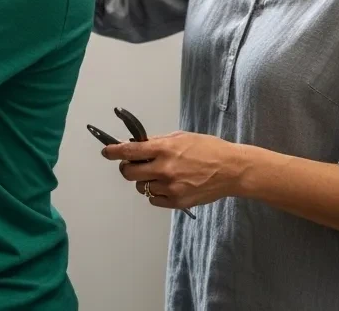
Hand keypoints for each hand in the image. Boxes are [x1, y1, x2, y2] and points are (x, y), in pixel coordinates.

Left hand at [101, 131, 254, 210]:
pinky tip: (169, 186)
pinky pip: (154, 199)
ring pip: (141, 187)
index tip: (106, 152)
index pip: (129, 151)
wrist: (231, 169)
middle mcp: (164, 169)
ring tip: (160, 175)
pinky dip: (156, 193)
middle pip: (129, 174)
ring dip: (145, 181)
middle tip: (134, 166)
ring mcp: (170, 187)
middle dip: (127, 169)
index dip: (113, 152)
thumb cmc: (208, 149)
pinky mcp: (177, 202)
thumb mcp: (181, 138)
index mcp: (164, 149)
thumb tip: (136, 146)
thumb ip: (157, 143)